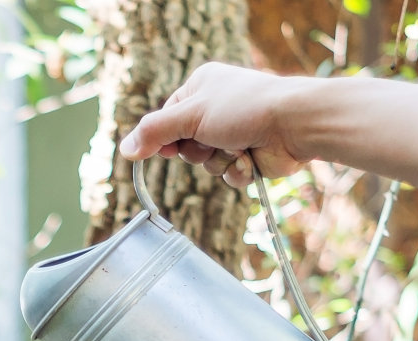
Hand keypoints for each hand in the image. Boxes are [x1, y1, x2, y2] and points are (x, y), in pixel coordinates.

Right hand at [119, 62, 308, 187]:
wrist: (293, 124)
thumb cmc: (244, 108)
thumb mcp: (189, 115)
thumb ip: (153, 132)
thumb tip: (124, 149)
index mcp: (200, 88)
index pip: (166, 120)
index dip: (164, 138)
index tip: (167, 148)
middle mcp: (215, 109)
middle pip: (184, 145)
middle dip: (196, 150)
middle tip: (211, 140)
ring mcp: (233, 133)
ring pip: (205, 163)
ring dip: (218, 161)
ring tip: (237, 147)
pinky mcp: (248, 155)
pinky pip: (227, 174)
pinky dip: (236, 171)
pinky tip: (250, 158)